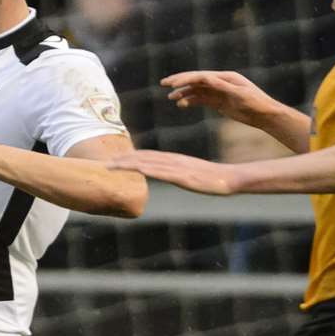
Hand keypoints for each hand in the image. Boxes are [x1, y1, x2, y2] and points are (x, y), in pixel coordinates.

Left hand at [108, 150, 243, 195]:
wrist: (230, 178)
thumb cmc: (214, 179)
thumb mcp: (192, 176)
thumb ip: (180, 174)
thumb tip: (171, 178)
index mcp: (174, 160)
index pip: (147, 157)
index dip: (130, 157)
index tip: (114, 160)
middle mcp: (172, 160)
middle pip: (143, 157)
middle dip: (122, 160)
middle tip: (104, 162)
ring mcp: (177, 168)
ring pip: (147, 163)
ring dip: (127, 164)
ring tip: (110, 166)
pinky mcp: (182, 176)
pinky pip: (161, 172)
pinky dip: (146, 170)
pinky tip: (135, 170)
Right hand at [161, 70, 286, 126]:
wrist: (265, 115)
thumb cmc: (256, 103)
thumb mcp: (240, 94)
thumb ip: (222, 87)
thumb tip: (206, 79)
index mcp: (225, 77)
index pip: (201, 76)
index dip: (186, 79)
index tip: (172, 84)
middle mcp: (220, 82)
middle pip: (196, 80)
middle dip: (180, 81)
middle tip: (164, 83)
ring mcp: (219, 92)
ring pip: (197, 90)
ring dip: (183, 93)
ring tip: (170, 98)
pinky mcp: (218, 102)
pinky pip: (201, 100)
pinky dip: (191, 101)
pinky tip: (181, 105)